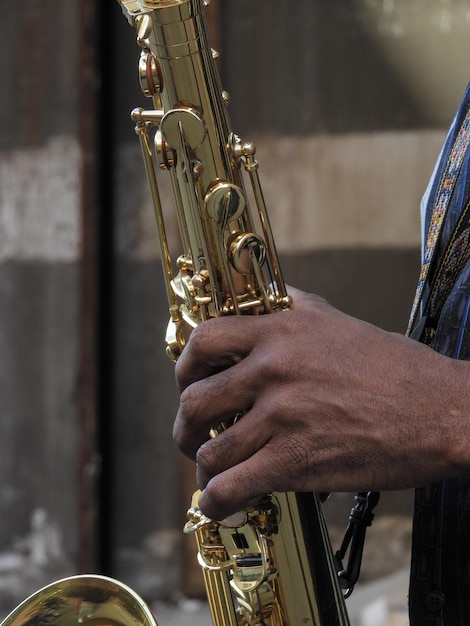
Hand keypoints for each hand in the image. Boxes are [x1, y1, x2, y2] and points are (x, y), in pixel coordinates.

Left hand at [173, 287, 469, 519]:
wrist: (442, 411)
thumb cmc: (395, 368)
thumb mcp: (338, 321)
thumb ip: (296, 306)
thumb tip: (271, 298)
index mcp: (280, 334)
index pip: (204, 342)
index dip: (185, 366)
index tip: (188, 383)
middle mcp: (274, 372)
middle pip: (194, 401)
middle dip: (185, 425)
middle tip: (193, 435)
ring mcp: (283, 419)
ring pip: (210, 450)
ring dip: (202, 467)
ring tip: (212, 472)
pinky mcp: (297, 463)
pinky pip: (233, 487)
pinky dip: (217, 501)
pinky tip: (220, 502)